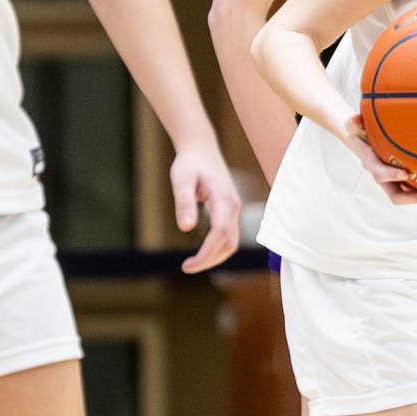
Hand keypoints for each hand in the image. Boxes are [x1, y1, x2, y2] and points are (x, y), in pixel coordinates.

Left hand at [171, 134, 241, 271]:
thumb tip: (186, 228)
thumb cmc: (190, 162)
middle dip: (211, 259)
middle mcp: (234, 207)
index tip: (188, 265)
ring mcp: (234, 209)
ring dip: (215, 256)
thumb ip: (184, 203)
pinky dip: (218, 248)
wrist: (201, 148)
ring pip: (232, 241)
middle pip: (230, 243)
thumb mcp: (181, 180)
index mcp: (224, 200)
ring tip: (193, 263)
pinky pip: (229, 235)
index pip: (220, 234)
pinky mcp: (230, 210)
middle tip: (187, 267)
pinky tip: (203, 252)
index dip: (206, 254)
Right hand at [345, 115, 416, 205]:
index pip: (380, 173)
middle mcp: (385, 180)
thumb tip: (353, 119)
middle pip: (399, 195)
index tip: (405, 173)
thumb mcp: (357, 126)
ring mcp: (397, 183)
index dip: (391, 175)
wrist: (365, 142)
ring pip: (414, 197)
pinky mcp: (407, 183)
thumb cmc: (363, 132)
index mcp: (372, 166)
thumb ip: (355, 122)